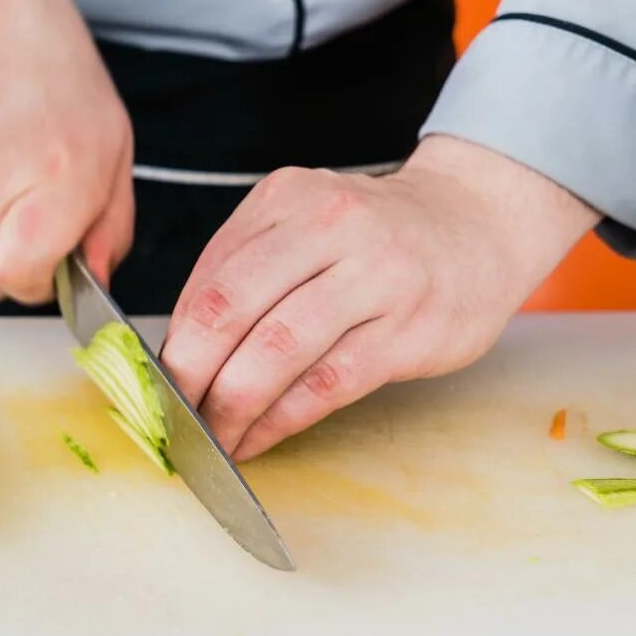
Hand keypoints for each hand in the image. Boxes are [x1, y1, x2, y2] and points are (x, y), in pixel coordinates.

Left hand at [161, 135, 598, 460]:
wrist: (480, 222)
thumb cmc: (376, 235)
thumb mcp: (304, 222)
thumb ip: (243, 268)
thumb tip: (181, 346)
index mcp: (287, 198)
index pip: (208, 277)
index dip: (174, 339)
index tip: (154, 382)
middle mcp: (328, 227)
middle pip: (230, 310)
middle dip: (189, 375)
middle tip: (171, 415)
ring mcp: (374, 278)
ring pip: (276, 352)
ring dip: (231, 406)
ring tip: (211, 438)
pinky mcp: (409, 330)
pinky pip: (326, 384)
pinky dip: (280, 420)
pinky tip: (258, 437)